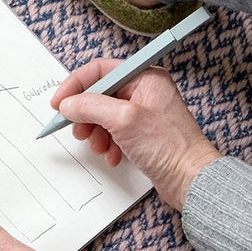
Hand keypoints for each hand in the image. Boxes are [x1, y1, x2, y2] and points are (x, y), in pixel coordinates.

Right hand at [50, 58, 220, 209]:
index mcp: (144, 77)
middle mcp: (144, 90)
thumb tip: (67, 104)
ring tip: (98, 146)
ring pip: (102, 114)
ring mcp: (142, 112)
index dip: (75, 85)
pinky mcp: (142, 132)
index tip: (60, 102)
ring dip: (95, 131)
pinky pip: (112, 131)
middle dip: (85, 113)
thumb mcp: (123, 119)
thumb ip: (90, 106)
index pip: (99, 70)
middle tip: (77, 129)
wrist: (191, 180)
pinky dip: (106, 143)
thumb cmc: (169, 147)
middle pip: (99, 93)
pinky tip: (112, 155)